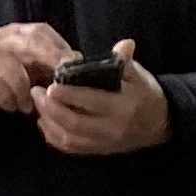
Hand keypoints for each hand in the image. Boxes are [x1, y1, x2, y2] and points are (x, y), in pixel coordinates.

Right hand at [0, 22, 69, 112]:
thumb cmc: (11, 67)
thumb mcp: (31, 60)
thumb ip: (52, 60)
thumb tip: (79, 62)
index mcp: (22, 32)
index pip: (41, 33)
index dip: (58, 48)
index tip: (74, 62)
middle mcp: (6, 37)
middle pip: (30, 44)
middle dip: (49, 60)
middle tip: (60, 81)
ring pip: (15, 74)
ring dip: (26, 94)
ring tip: (28, 107)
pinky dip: (9, 102)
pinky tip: (13, 106)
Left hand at [37, 40, 170, 156]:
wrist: (159, 124)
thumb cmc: (146, 94)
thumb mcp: (139, 75)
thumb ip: (126, 61)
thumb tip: (124, 45)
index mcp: (122, 107)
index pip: (92, 102)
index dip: (69, 95)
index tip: (50, 85)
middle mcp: (112, 129)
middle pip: (75, 123)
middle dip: (51, 108)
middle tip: (36, 91)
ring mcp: (104, 143)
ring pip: (70, 138)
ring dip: (49, 123)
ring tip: (37, 105)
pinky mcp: (98, 150)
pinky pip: (71, 148)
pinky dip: (54, 137)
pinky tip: (44, 122)